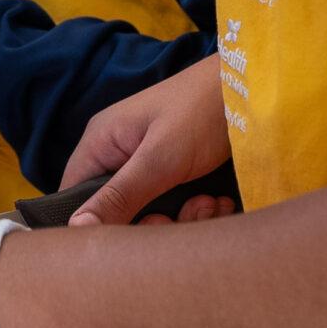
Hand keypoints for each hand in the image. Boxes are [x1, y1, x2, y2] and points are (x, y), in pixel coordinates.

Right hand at [59, 57, 230, 225]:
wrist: (253, 91)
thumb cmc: (202, 110)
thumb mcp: (160, 159)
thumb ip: (118, 196)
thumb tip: (76, 229)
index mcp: (102, 143)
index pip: (73, 196)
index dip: (94, 223)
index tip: (128, 236)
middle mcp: (119, 155)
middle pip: (115, 213)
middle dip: (152, 223)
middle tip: (178, 216)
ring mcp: (149, 165)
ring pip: (151, 215)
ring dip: (182, 219)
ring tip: (209, 203)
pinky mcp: (176, 175)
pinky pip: (176, 208)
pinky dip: (198, 211)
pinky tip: (219, 201)